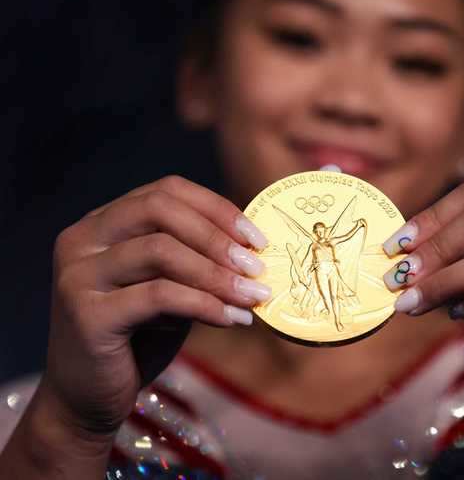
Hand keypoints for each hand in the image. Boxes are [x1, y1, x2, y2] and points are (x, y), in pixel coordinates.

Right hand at [44, 175, 270, 436]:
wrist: (88, 399)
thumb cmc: (137, 338)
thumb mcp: (170, 287)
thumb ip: (196, 260)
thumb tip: (254, 247)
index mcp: (102, 223)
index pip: (166, 191)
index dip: (217, 209)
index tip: (258, 238)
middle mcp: (83, 239)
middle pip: (159, 209)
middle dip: (217, 236)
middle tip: (258, 266)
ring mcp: (79, 274)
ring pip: (160, 251)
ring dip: (218, 274)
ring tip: (254, 296)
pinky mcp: (86, 313)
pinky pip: (158, 296)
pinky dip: (205, 304)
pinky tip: (234, 320)